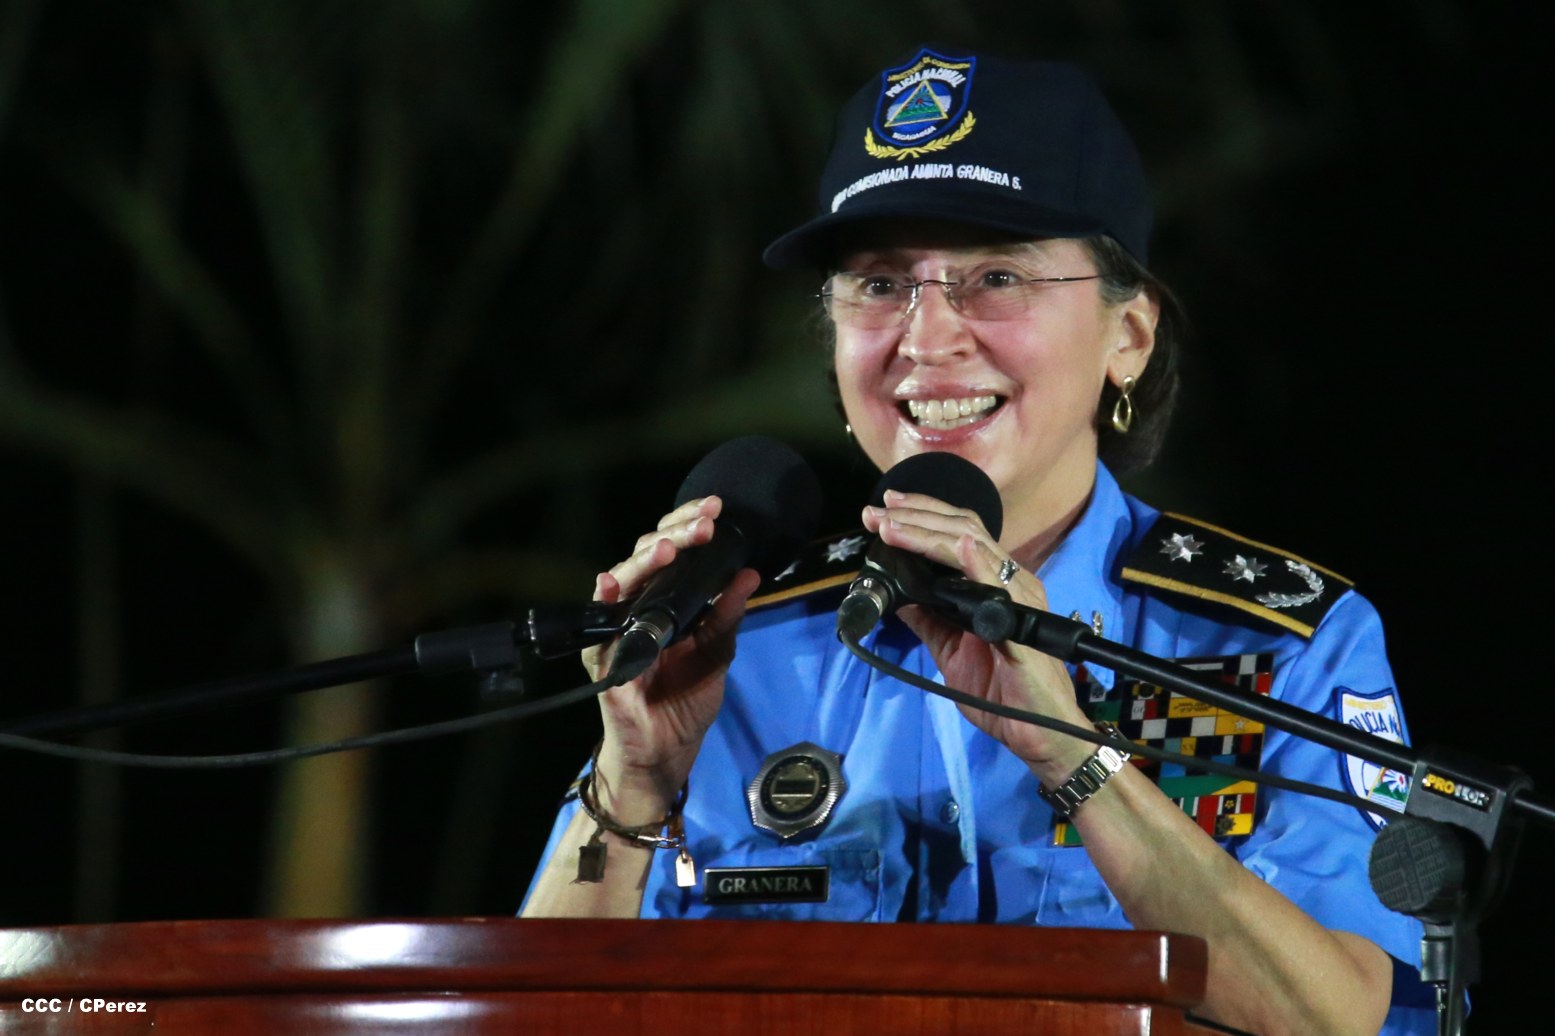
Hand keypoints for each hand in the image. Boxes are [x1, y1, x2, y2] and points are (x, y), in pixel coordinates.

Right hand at [583, 494, 759, 820]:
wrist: (666, 750)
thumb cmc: (685, 700)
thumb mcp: (717, 653)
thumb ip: (727, 615)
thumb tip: (748, 574)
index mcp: (664, 599)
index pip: (671, 549)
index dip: (689, 526)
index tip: (716, 509)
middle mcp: (637, 605)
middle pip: (647, 554)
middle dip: (676, 533)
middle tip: (704, 522)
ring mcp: (617, 627)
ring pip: (623, 577)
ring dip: (645, 560)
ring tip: (669, 547)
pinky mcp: (603, 654)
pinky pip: (600, 624)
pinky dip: (605, 600)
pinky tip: (612, 583)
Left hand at [862, 490, 1095, 782]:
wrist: (1036, 733)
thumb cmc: (1001, 692)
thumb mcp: (950, 649)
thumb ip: (929, 619)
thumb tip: (897, 594)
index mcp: (995, 585)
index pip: (959, 534)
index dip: (922, 517)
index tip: (884, 510)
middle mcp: (1010, 582)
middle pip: (963, 530)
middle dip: (916, 515)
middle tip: (877, 511)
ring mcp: (1019, 600)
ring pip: (974, 547)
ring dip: (929, 532)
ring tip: (893, 525)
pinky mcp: (1024, 627)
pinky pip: (1001, 589)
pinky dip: (978, 563)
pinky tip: (958, 547)